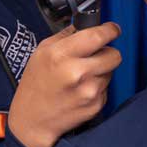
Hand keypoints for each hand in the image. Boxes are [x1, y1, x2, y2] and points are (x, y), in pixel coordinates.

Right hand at [8, 22, 121, 146]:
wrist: (32, 120)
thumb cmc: (35, 85)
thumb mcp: (41, 52)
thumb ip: (66, 36)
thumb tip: (86, 25)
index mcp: (61, 55)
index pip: (98, 36)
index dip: (110, 30)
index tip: (112, 29)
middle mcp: (78, 73)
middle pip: (114, 54)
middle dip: (107, 52)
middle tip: (94, 56)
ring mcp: (89, 91)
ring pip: (111, 71)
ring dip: (101, 70)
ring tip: (80, 77)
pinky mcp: (96, 105)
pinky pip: (107, 88)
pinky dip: (97, 86)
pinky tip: (80, 90)